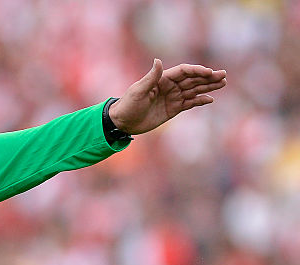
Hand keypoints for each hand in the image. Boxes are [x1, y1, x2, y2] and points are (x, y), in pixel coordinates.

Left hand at [109, 59, 226, 134]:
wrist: (123, 122)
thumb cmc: (128, 105)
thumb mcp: (138, 90)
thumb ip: (151, 77)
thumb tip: (158, 60)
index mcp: (162, 79)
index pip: (184, 72)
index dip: (197, 71)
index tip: (209, 73)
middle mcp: (170, 86)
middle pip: (193, 80)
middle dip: (208, 77)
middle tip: (223, 76)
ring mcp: (173, 97)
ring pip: (194, 90)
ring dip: (208, 87)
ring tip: (222, 84)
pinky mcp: (173, 109)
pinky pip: (190, 103)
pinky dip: (200, 101)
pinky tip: (210, 99)